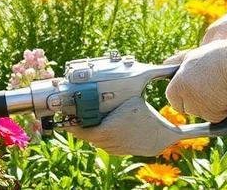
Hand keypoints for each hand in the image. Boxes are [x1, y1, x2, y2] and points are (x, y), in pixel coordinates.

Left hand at [64, 95, 186, 156]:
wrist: (160, 137)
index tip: (65, 119)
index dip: (71, 125)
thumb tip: (131, 75)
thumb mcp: (134, 100)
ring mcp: (113, 148)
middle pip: (86, 136)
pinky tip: (100, 129)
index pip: (81, 131)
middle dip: (79, 126)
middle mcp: (107, 142)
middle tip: (72, 117)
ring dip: (89, 133)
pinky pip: (103, 145)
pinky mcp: (119, 151)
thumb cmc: (147, 117)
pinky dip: (99, 138)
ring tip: (83, 122)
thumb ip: (126, 90)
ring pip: (94, 141)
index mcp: (107, 131)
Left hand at [164, 38, 226, 122]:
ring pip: (202, 113)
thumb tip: (165, 63)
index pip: (173, 98)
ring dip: (210, 104)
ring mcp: (199, 109)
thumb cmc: (218, 56)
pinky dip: (223, 110)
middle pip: (187, 107)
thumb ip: (178, 62)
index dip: (184, 92)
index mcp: (176, 86)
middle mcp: (185, 100)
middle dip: (197, 100)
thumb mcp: (194, 55)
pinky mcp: (214, 116)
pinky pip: (216, 117)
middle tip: (209, 84)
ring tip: (221, 86)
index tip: (194, 84)